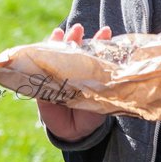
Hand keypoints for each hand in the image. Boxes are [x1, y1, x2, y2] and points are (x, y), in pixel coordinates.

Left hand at [36, 23, 111, 141]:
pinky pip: (108, 70)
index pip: (57, 51)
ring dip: (98, 42)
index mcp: (57, 71)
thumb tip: (41, 73)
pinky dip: (113, 58)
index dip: (57, 41)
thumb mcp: (44, 97)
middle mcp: (74, 70)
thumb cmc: (55, 112)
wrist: (71, 131)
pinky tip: (119, 49)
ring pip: (93, 55)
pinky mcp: (103, 86)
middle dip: (77, 38)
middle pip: (75, 50)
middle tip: (78, 29)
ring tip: (104, 31)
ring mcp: (89, 76)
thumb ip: (44, 85)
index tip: (58, 33)